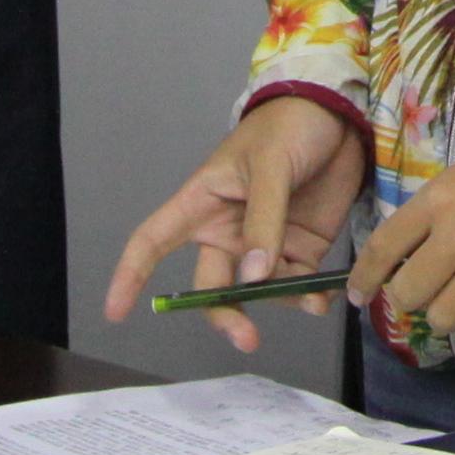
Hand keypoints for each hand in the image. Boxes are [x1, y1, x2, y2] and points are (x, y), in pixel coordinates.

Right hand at [102, 96, 371, 349]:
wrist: (339, 114)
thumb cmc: (288, 126)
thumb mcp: (270, 166)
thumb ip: (263, 221)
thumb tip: (252, 278)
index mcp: (202, 204)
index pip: (153, 241)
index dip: (130, 275)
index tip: (115, 312)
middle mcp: (227, 231)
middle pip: (210, 286)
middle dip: (225, 315)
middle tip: (247, 339)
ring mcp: (264, 243)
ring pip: (258, 292)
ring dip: (280, 304)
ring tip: (312, 301)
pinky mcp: (300, 248)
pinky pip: (296, 285)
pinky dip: (308, 297)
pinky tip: (322, 297)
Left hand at [354, 138, 454, 354]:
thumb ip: (433, 213)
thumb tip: (409, 252)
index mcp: (435, 203)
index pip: (382, 249)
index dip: (364, 279)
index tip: (359, 295)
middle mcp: (454, 240)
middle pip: (406, 293)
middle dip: (408, 297)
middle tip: (422, 293)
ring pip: (440, 318)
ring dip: (443, 316)